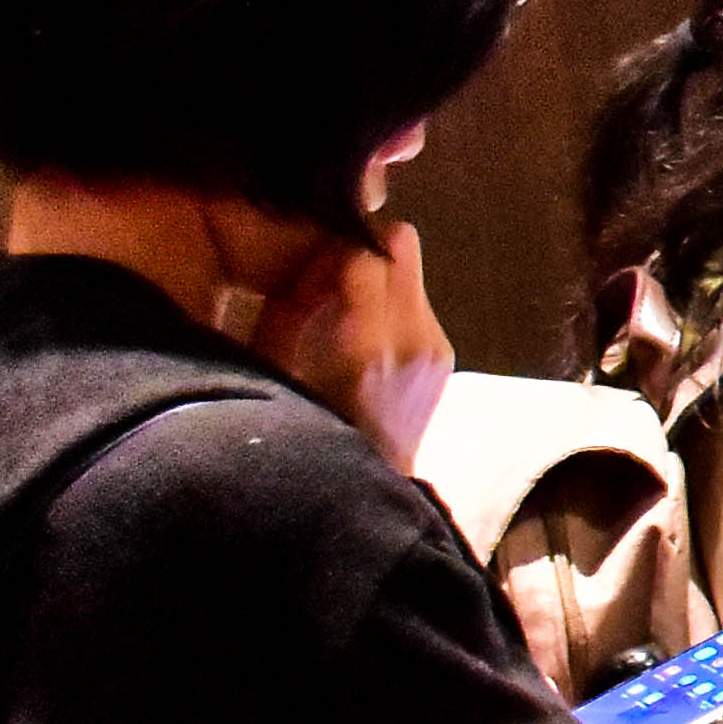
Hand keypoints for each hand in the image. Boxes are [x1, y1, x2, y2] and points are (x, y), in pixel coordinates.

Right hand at [257, 218, 452, 473]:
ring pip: (411, 269)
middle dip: (365, 245)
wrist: (367, 484)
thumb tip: (315, 249)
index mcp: (366, 344)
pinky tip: (366, 334)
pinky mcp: (447, 355)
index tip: (317, 254)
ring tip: (346, 308)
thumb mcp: (275, 363)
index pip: (368, 250)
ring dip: (378, 275)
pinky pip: (417, 303)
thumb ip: (292, 302)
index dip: (339, 240)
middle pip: (402, 243)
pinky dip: (391, 304)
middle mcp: (413, 337)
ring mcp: (437, 347)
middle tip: (333, 267)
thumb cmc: (304, 424)